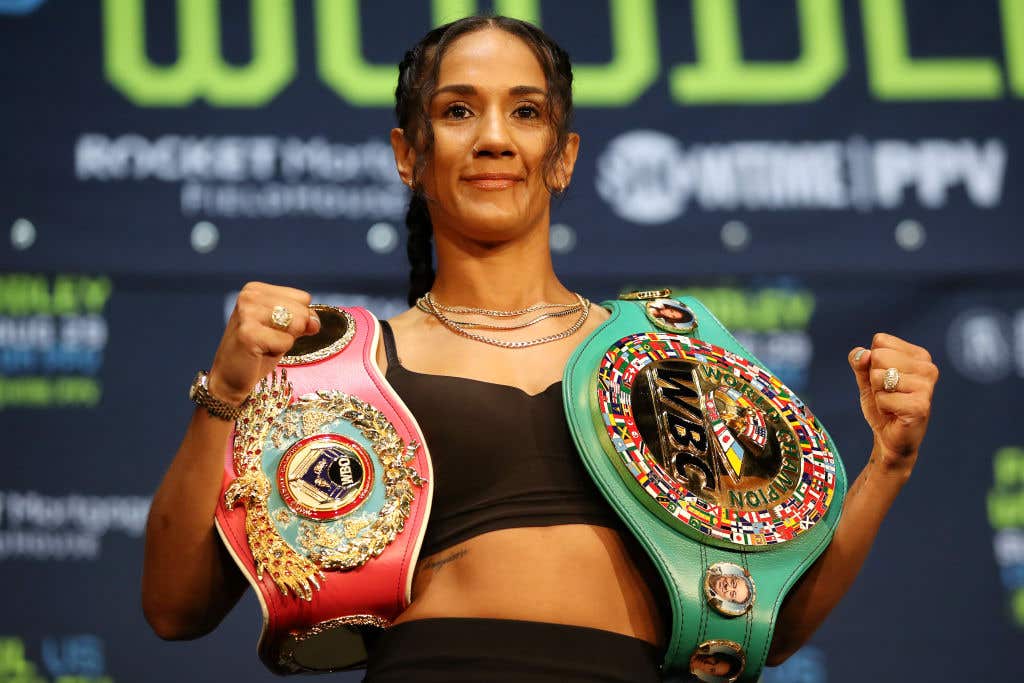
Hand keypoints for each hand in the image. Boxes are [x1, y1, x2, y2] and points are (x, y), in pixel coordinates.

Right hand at [207, 282, 320, 405]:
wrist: (229, 376)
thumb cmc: (259, 350)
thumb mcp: (284, 328)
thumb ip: (303, 319)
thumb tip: (314, 322)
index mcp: (256, 289)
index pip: (304, 297)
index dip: (299, 318)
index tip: (276, 329)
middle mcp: (249, 296)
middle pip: (302, 310)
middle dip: (294, 331)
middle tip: (269, 340)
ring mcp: (247, 313)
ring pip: (297, 324)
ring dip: (286, 341)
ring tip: (265, 345)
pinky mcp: (248, 333)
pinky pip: (286, 341)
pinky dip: (278, 351)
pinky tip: (259, 352)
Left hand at [848, 333, 938, 471]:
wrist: (889, 438)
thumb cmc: (882, 404)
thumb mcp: (866, 379)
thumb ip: (860, 362)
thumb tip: (863, 353)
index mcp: (918, 355)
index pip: (880, 341)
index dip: (873, 362)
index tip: (885, 380)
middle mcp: (927, 368)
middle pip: (878, 356)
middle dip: (874, 379)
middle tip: (888, 394)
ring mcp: (926, 387)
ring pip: (879, 377)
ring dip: (878, 394)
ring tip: (892, 404)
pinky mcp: (920, 406)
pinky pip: (883, 398)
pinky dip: (882, 407)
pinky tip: (895, 414)